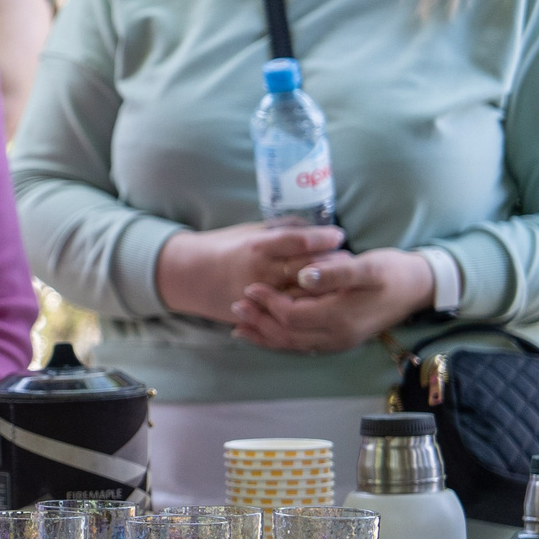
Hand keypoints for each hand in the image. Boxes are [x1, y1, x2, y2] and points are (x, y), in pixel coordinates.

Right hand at [155, 221, 343, 323]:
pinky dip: (313, 303)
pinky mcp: (260, 313)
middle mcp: (261, 272)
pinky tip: (324, 297)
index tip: (338, 234)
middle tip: (347, 257)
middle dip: (334, 262)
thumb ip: (280, 229)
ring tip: (341, 278)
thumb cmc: (222, 248)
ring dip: (329, 285)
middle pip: (310, 268)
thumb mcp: (249, 231)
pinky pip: (294, 310)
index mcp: (257, 247)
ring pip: (307, 293)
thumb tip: (312, 225)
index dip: (324, 237)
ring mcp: (261, 296)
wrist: (190, 276)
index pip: (300, 241)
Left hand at [231, 248, 434, 353]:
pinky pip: (302, 345)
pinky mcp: (339, 339)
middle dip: (259, 322)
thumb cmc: (392, 271)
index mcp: (342, 317)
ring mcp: (339, 341)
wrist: (418, 287)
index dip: (268, 304)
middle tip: (235, 306)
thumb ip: (335, 272)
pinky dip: (279, 340)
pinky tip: (262, 333)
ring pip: (293, 345)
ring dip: (264, 335)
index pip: (293, 316)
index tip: (250, 287)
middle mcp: (338, 336)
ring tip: (239, 324)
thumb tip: (304, 276)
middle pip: (287, 336)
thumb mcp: (368, 266)